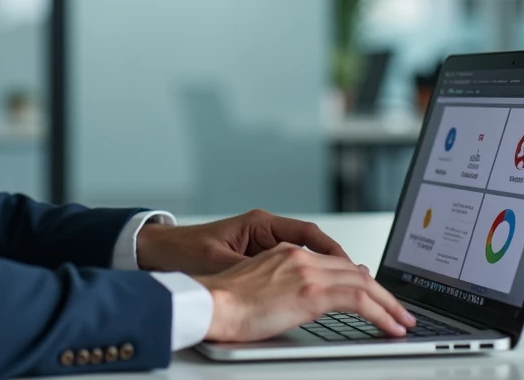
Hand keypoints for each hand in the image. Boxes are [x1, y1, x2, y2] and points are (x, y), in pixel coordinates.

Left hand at [136, 209, 349, 275]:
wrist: (158, 252)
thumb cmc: (184, 252)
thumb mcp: (219, 263)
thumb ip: (250, 271)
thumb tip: (279, 284)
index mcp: (260, 224)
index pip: (309, 235)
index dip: (334, 253)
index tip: (354, 270)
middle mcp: (265, 231)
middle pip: (315, 246)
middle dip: (341, 266)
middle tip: (366, 286)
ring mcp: (262, 245)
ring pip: (306, 258)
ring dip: (327, 274)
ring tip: (352, 293)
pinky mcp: (256, 259)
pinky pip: (292, 269)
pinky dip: (309, 281)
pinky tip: (320, 298)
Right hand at [194, 243, 416, 341]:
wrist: (209, 303)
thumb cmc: (224, 303)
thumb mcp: (260, 286)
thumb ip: (286, 286)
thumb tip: (310, 300)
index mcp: (288, 253)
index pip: (337, 263)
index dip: (361, 280)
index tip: (376, 295)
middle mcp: (301, 257)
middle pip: (355, 272)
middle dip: (383, 293)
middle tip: (399, 311)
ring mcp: (307, 272)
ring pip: (363, 283)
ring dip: (388, 305)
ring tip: (402, 322)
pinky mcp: (311, 293)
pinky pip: (359, 300)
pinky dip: (381, 313)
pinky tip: (391, 327)